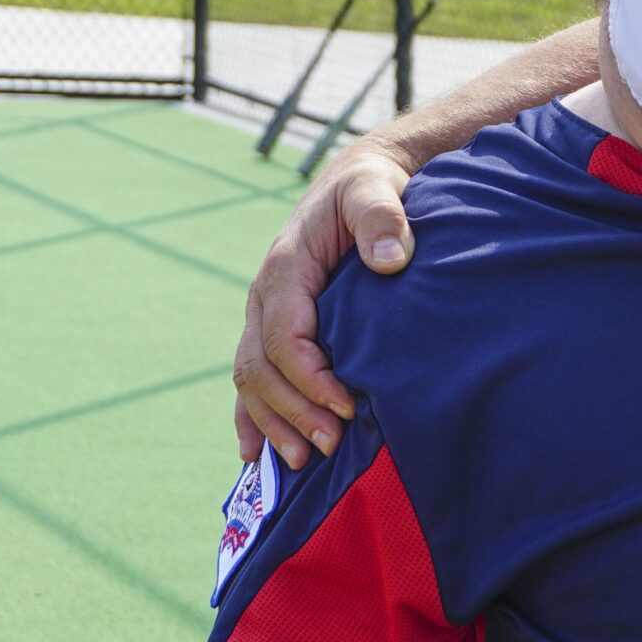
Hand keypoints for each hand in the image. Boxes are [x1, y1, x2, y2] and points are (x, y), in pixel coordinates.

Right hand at [234, 139, 416, 467]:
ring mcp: (266, 314)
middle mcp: (266, 296)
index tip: (347, 408)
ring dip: (272, 423)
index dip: (311, 379)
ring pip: (251, 379)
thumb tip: (389, 259)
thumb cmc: (370, 187)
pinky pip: (253, 377)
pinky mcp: (275, 326)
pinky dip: (253, 417)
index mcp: (286, 269)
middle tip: (330, 446)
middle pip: (261, 367)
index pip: (286, 337)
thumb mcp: (376, 189)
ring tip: (303, 461)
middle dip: (291, 411)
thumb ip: (382, 218)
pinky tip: (258, 455)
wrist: (357, 180)